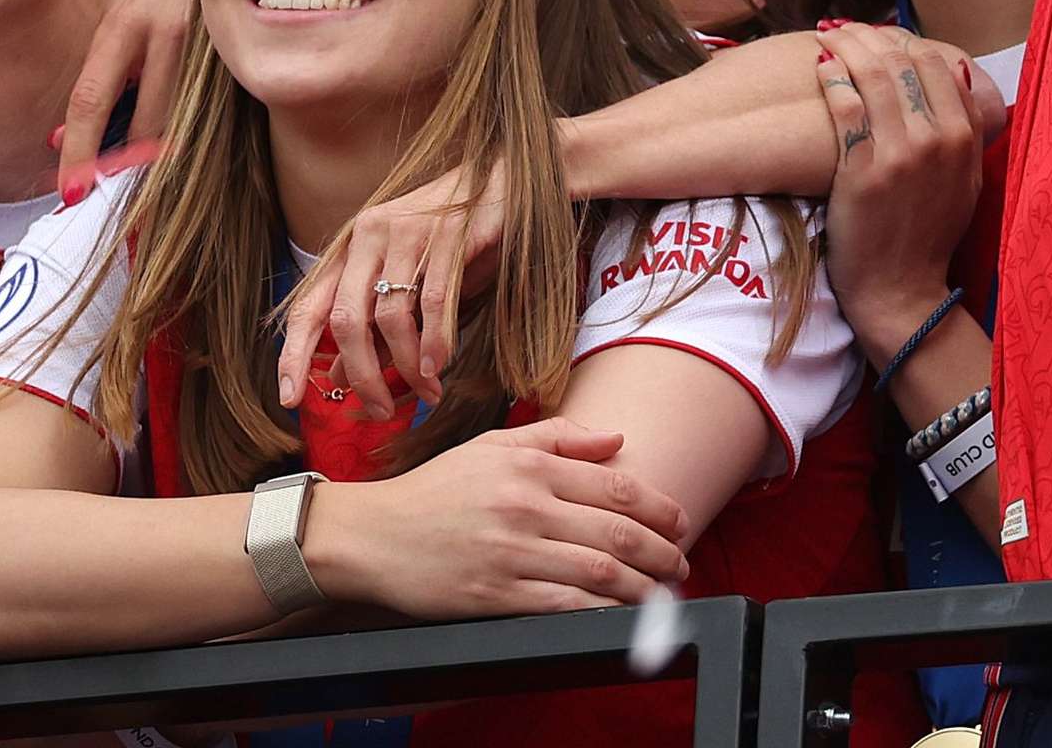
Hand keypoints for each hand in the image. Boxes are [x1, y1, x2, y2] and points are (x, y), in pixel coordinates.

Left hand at [56, 0, 198, 200]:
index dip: (78, 150)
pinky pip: (206, 109)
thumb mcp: (117, 24)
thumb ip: (98, 78)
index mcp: (123, 26)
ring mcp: (207, 44)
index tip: (69, 190)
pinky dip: (185, 133)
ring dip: (156, 153)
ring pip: (179, 121)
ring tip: (141, 168)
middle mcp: (165, 35)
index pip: (91, 100)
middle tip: (108, 189)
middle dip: (124, 164)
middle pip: (143, 122)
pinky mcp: (236, 53)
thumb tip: (61, 139)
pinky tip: (174, 143)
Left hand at [280, 163, 510, 414]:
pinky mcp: (448, 232)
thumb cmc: (454, 235)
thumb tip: (337, 374)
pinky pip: (434, 300)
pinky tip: (440, 366)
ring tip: (428, 392)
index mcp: (351, 246)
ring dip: (408, 364)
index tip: (289, 400)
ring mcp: (407, 231)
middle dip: (362, 375)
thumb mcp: (407, 280)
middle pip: (348, 320)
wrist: (503, 181)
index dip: (293, 354)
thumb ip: (373, 324)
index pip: (310, 306)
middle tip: (381, 410)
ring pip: (392, 316)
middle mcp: (370, 235)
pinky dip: (435, 340)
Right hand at [307, 417, 692, 617]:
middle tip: (682, 562)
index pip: (616, 485)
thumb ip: (558, 437)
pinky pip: (561, 605)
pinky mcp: (492, 593)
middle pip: (617, 531)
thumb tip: (616, 437)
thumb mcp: (492, 445)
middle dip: (663, 550)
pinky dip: (600, 610)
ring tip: (663, 592)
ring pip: (597, 571)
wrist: (369, 534)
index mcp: (531, 467)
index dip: (659, 507)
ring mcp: (510, 552)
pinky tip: (621, 614)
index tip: (681, 522)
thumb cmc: (434, 489)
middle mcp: (525, 506)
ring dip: (642, 585)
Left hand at [814, 22, 995, 361]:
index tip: (882, 37)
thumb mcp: (967, 179)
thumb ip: (966, 128)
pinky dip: (832, 80)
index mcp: (966, 138)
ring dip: (847, 47)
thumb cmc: (930, 234)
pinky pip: (846, 108)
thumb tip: (957, 74)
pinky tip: (821, 67)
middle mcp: (938, 139)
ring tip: (828, 38)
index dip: (906, 42)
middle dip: (871, 37)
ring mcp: (900, 153)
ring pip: (873, 77)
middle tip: (845, 28)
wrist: (901, 290)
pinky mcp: (862, 170)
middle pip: (903, 63)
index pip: (937, 65)